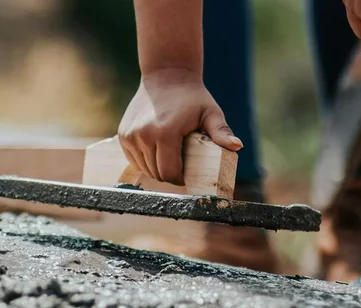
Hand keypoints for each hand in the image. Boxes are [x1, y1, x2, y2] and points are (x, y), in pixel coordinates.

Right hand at [117, 69, 240, 185]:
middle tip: (181, 167)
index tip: (188, 175)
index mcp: (165, 133)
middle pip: (156, 173)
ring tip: (169, 158)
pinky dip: (144, 161)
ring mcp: (131, 136)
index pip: (170, 173)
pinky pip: (134, 159)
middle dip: (169, 175)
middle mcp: (144, 135)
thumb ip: (221, 131)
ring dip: (156, 169)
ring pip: (144, 168)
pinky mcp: (123, 135)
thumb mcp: (210, 113)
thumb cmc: (192, 97)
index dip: (180, 179)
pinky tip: (156, 152)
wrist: (166, 75)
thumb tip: (237, 146)